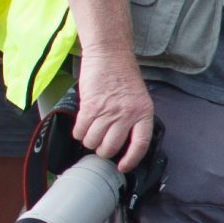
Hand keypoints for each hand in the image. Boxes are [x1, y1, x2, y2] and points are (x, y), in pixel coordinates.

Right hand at [74, 53, 156, 173]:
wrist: (110, 55)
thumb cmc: (124, 77)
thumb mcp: (139, 99)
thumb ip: (135, 119)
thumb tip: (125, 143)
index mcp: (144, 113)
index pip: (140, 145)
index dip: (131, 160)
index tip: (123, 167)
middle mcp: (127, 114)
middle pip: (112, 147)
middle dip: (103, 152)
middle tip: (101, 147)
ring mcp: (108, 111)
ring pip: (93, 141)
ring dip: (89, 142)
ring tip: (90, 135)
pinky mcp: (90, 106)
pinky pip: (81, 130)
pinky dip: (79, 133)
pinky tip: (81, 129)